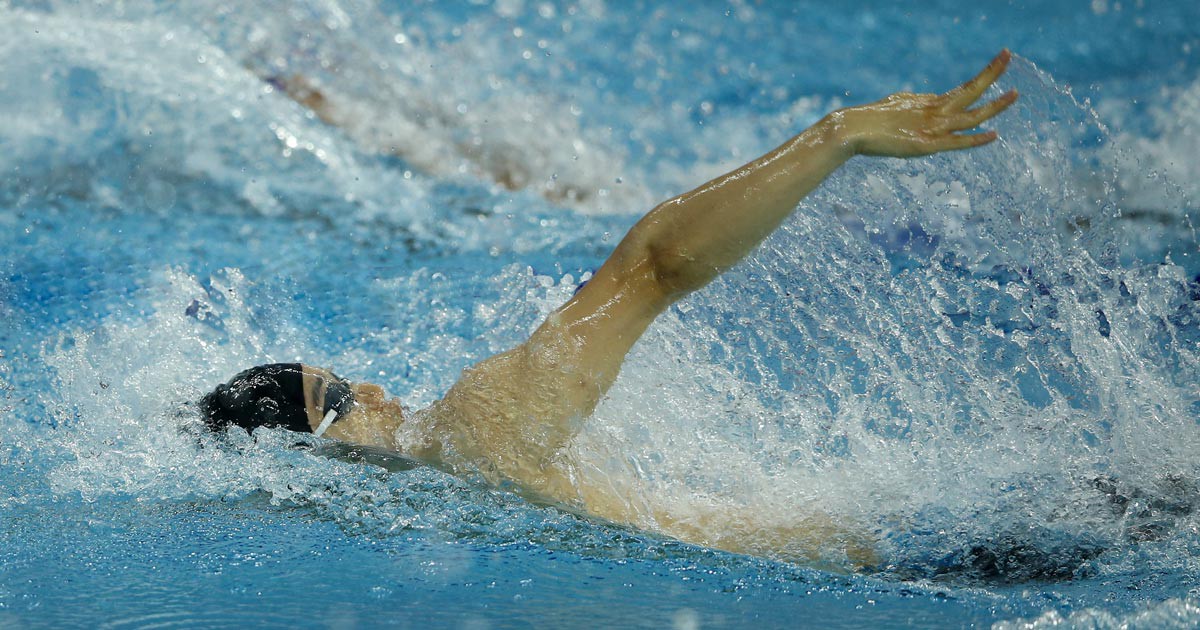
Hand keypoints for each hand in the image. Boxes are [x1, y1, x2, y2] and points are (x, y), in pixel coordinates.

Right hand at [829, 50, 1018, 157]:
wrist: (854, 129)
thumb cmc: (871, 119)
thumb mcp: (898, 105)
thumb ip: (917, 103)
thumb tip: (930, 99)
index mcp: (929, 102)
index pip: (964, 89)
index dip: (985, 76)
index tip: (1001, 60)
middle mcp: (934, 111)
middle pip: (970, 90)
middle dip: (992, 73)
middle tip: (1008, 56)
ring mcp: (932, 127)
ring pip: (970, 115)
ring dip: (994, 106)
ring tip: (1015, 94)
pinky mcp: (925, 145)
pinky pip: (956, 142)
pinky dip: (976, 140)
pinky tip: (994, 135)